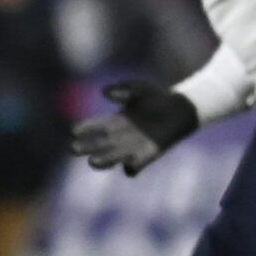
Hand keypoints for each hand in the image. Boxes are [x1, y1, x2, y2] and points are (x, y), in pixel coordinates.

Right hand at [71, 80, 196, 176]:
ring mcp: (133, 146)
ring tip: (93, 162)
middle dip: (86, 147)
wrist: (181, 109)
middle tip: (74, 148)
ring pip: (113, 157)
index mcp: (114, 121)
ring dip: (104, 160)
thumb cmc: (157, 97)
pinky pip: (137, 165)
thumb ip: (124, 89)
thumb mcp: (139, 88)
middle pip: (98, 144)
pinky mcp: (149, 154)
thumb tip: (104, 92)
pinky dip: (133, 167)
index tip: (75, 130)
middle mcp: (120, 136)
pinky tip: (129, 165)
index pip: (94, 126)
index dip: (84, 128)